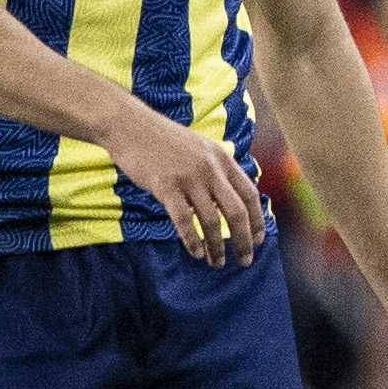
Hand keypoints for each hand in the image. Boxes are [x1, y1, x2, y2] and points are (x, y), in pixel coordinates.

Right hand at [109, 108, 265, 264]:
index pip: (250, 195)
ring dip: (217, 247)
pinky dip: (193, 240)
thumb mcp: (202, 148)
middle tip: (245, 261)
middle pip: (237, 212)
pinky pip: (184, 221)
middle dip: (244, 241)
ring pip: (212, 221)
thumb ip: (218, 169)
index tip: (258, 240)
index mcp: (223, 160)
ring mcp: (189, 178)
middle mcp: (211, 169)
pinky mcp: (165, 186)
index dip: (257, 221)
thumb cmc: (165, 140)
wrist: (129, 125)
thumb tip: (232, 196)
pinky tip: (196, 253)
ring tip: (217, 263)